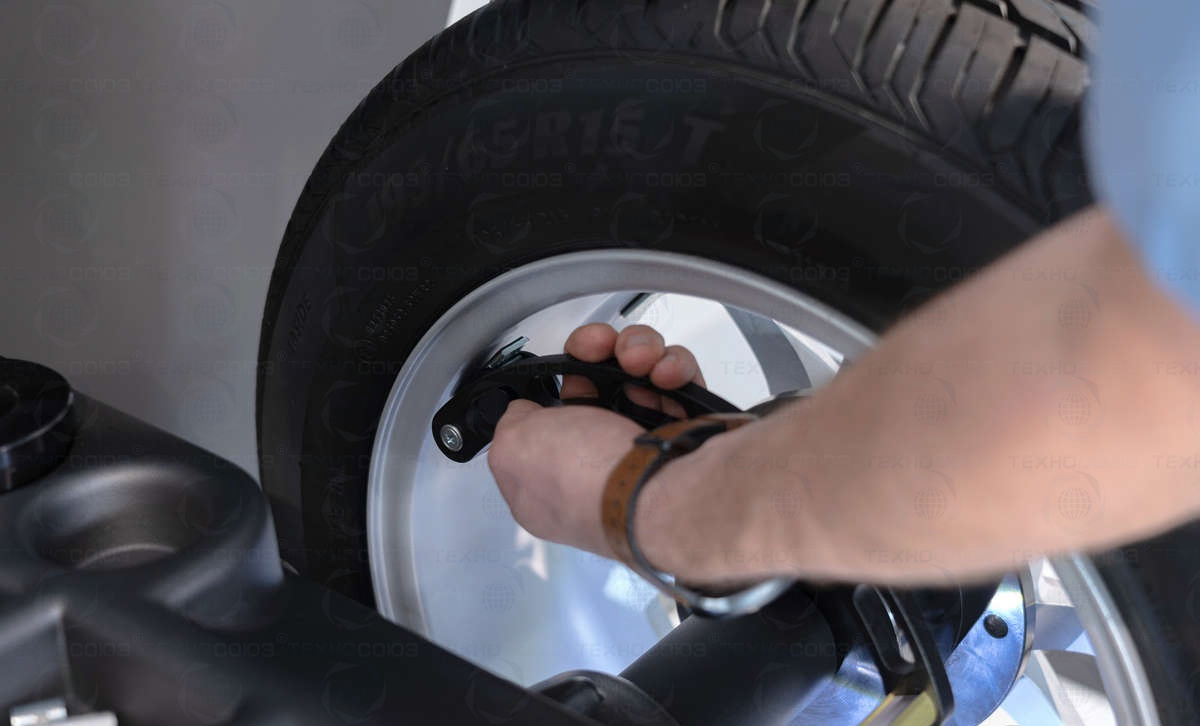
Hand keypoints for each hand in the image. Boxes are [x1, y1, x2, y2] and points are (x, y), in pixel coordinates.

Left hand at [487, 323, 705, 557]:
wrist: (661, 498)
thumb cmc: (586, 482)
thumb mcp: (512, 450)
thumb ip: (511, 425)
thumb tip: (523, 412)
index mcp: (553, 474)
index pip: (550, 415)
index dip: (553, 382)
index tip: (559, 365)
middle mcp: (600, 460)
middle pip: (596, 383)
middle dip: (597, 352)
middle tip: (600, 348)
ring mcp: (644, 446)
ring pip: (639, 373)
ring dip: (637, 352)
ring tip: (640, 361)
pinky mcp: (685, 430)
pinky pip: (678, 381)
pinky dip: (674, 367)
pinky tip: (666, 375)